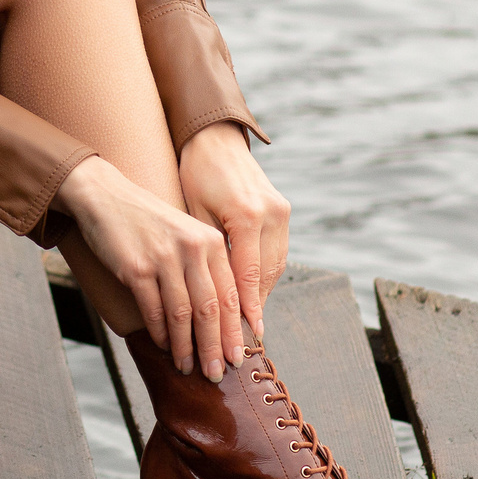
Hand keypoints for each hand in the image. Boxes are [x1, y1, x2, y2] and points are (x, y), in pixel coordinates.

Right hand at [55, 156, 245, 378]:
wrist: (105, 196)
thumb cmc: (147, 221)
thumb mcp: (185, 234)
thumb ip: (204, 266)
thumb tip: (219, 317)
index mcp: (210, 241)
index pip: (230, 295)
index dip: (235, 330)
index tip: (238, 356)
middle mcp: (192, 248)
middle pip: (211, 309)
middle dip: (215, 346)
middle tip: (217, 373)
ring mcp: (164, 258)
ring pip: (183, 314)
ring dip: (186, 346)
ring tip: (187, 366)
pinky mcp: (137, 268)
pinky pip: (154, 310)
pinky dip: (160, 333)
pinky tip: (164, 346)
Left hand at [179, 121, 288, 339]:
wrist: (216, 140)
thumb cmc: (196, 175)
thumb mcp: (194, 214)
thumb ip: (207, 253)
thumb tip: (207, 296)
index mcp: (246, 215)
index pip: (247, 274)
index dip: (245, 307)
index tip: (244, 335)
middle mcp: (270, 214)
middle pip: (266, 274)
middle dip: (256, 308)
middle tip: (245, 338)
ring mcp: (280, 211)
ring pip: (276, 265)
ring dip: (262, 293)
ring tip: (249, 322)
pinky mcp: (283, 210)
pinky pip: (277, 251)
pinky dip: (266, 274)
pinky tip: (254, 292)